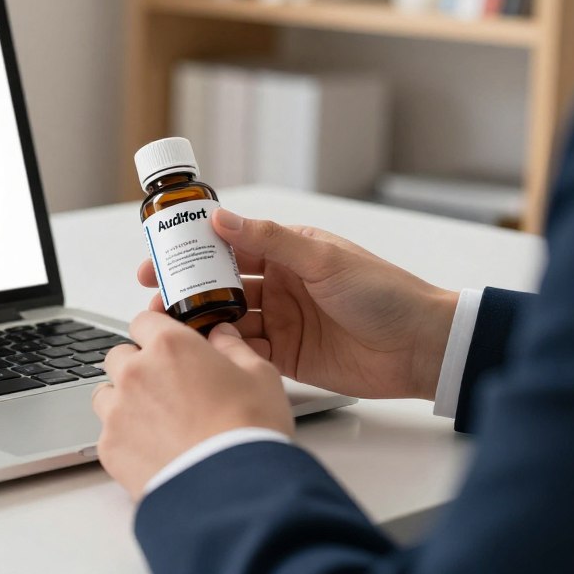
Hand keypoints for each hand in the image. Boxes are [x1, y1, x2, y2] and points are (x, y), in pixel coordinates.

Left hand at [93, 312, 292, 499]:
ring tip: (158, 423)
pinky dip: (125, 438)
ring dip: (125, 401)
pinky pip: (108, 433)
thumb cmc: (249, 431)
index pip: (144, 321)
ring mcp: (117, 410)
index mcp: (169, 346)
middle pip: (120, 356)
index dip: (157, 332)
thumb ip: (233, 348)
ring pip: (106, 394)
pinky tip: (154, 450)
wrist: (232, 490)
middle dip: (138, 366)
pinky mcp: (110, 447)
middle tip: (168, 389)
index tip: (167, 346)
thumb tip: (222, 335)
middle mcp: (135, 372)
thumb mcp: (259, 376)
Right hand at [137, 208, 456, 400]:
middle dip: (186, 288)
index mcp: (288, 252)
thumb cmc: (384, 294)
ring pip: (227, 318)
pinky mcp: (286, 356)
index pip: (230, 244)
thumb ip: (270, 240)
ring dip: (200, 321)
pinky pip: (244, 351)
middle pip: (220, 283)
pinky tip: (204, 351)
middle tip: (153, 294)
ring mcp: (281, 321)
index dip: (193, 247)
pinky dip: (223, 351)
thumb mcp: (323, 259)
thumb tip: (221, 217)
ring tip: (171, 326)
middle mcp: (280, 284)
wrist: (421, 347)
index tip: (160, 252)